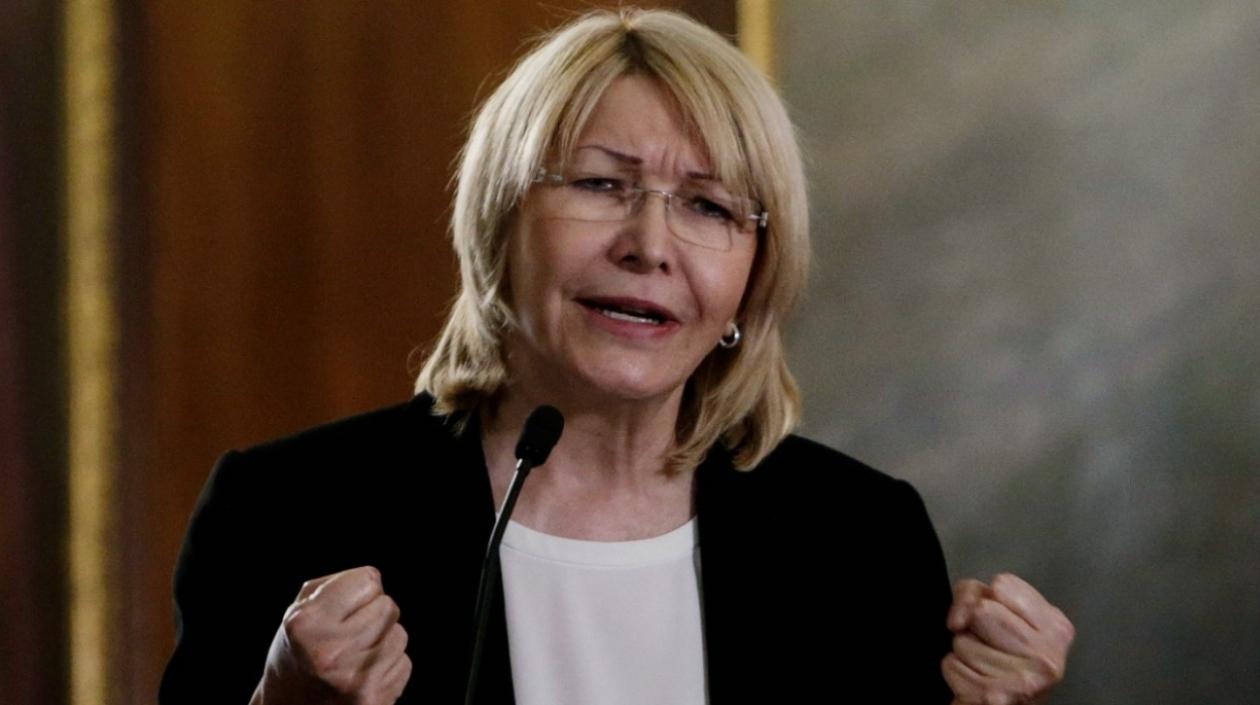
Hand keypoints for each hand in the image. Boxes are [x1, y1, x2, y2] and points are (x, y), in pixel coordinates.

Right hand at [252, 566, 411, 704]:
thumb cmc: (299, 652)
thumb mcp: (299, 611)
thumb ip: (334, 586)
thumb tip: (375, 581)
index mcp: (307, 623)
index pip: (369, 580)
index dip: (358, 591)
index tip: (342, 608)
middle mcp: (330, 652)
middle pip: (388, 606)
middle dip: (373, 614)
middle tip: (349, 633)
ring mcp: (354, 679)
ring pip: (400, 635)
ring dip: (383, 640)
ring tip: (355, 654)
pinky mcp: (374, 699)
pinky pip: (404, 663)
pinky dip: (389, 666)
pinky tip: (363, 675)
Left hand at [942, 573, 1074, 704]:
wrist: (1005, 703)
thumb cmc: (1003, 655)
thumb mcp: (1002, 612)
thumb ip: (976, 593)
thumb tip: (957, 620)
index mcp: (1057, 628)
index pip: (1002, 585)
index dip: (987, 598)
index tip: (997, 619)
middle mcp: (1048, 656)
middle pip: (982, 611)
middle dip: (974, 626)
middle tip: (990, 644)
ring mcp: (1024, 680)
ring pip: (962, 640)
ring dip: (964, 651)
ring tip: (984, 665)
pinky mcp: (995, 699)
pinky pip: (951, 664)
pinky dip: (955, 670)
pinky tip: (974, 680)